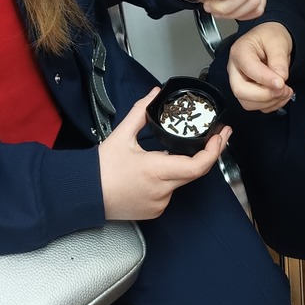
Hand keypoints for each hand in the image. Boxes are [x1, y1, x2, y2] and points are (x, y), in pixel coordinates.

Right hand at [98, 88, 230, 219]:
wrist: (84, 195)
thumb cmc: (100, 169)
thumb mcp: (121, 135)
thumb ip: (141, 112)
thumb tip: (154, 93)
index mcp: (156, 171)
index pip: (197, 166)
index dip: (214, 151)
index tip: (220, 136)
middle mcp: (162, 191)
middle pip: (195, 172)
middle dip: (209, 152)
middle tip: (218, 136)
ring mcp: (160, 203)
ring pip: (181, 181)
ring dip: (182, 165)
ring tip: (172, 150)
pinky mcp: (155, 211)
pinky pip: (170, 191)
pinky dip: (169, 178)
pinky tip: (157, 169)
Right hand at [227, 22, 293, 111]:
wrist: (271, 40)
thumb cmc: (270, 37)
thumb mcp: (278, 42)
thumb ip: (279, 60)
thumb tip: (280, 78)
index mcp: (240, 51)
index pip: (249, 69)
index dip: (265, 79)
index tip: (281, 83)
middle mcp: (235, 69)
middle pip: (240, 90)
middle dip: (264, 95)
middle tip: (283, 89)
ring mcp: (240, 82)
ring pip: (248, 102)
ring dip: (270, 101)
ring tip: (286, 91)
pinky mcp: (247, 92)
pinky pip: (256, 106)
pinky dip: (271, 105)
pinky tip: (281, 95)